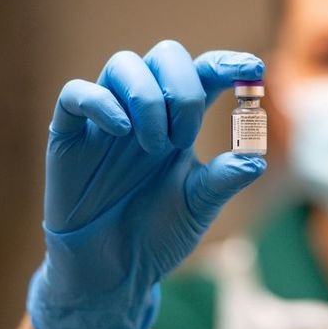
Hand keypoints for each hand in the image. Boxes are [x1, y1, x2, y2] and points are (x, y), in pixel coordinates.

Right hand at [27, 40, 266, 328]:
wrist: (113, 272)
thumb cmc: (158, 234)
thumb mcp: (198, 205)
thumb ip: (224, 179)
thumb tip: (257, 159)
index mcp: (180, 123)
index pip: (204, 74)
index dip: (227, 64)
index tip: (254, 69)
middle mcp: (146, 112)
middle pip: (165, 56)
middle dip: (183, 87)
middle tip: (185, 136)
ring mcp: (107, 120)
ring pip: (123, 65)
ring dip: (148, 97)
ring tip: (156, 146)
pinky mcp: (70, 136)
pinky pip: (76, 94)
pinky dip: (101, 102)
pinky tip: (122, 130)